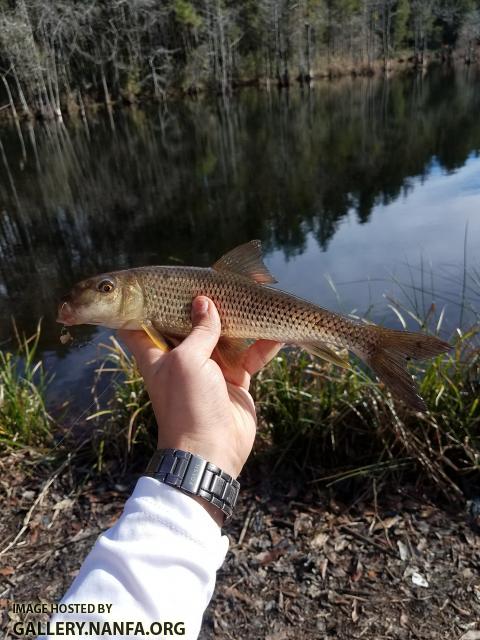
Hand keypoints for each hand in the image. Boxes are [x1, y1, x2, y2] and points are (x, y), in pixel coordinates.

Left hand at [118, 297, 281, 522]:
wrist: (211, 452)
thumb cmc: (188, 404)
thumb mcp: (187, 360)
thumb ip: (199, 329)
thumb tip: (205, 302)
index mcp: (156, 353)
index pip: (138, 323)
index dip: (142, 303)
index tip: (151, 281)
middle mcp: (180, 358)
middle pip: (187, 324)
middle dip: (201, 305)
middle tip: (216, 280)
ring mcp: (208, 369)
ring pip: (222, 336)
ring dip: (236, 321)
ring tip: (252, 299)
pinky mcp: (233, 380)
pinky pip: (249, 357)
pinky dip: (262, 346)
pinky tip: (277, 332)